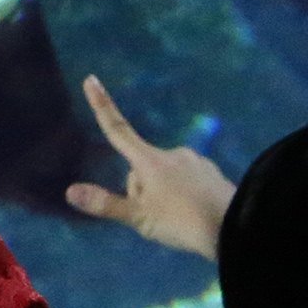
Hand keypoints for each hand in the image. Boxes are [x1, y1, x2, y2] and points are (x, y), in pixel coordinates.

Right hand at [63, 74, 232, 258]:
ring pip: (166, 175)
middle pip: (143, 167)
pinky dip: (186, 194)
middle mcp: (172, 153)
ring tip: (178, 220)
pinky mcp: (213, 173)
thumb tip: (70, 191)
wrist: (237, 228)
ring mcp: (195, 161)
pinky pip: (188, 181)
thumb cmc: (182, 221)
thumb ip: (106, 204)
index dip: (102, 105)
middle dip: (142, 188)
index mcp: (149, 161)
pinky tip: (195, 214)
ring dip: (165, 193)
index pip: (118, 130)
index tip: (91, 79)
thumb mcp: (140, 218)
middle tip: (155, 218)